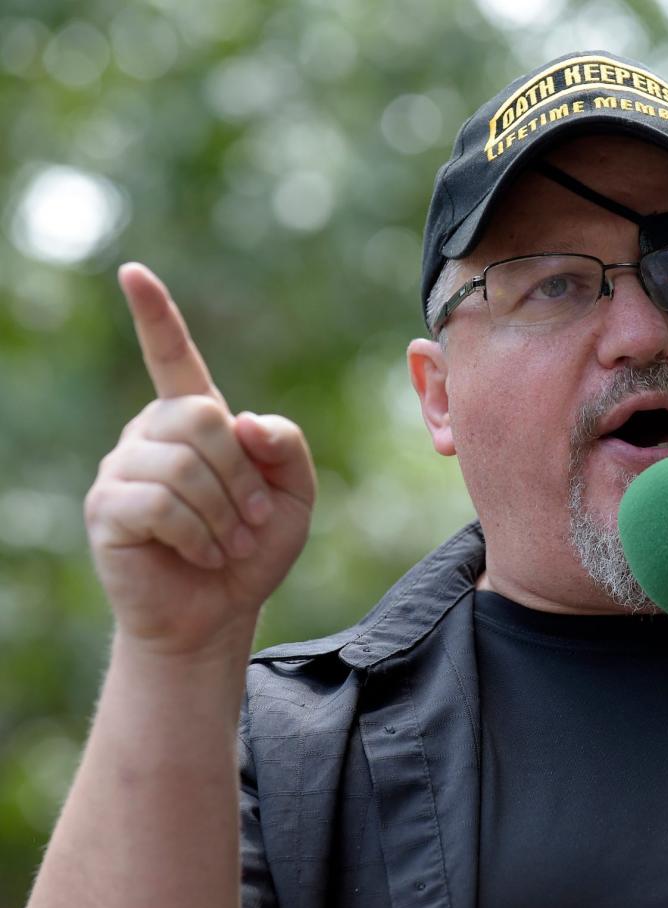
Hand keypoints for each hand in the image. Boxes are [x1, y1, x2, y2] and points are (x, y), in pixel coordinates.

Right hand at [84, 263, 314, 657]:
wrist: (220, 611)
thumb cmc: (254, 549)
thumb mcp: (294, 493)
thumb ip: (285, 445)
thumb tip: (239, 418)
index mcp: (196, 420)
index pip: (172, 357)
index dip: (155, 316)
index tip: (133, 271)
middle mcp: (152, 433)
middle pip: (202, 417)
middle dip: (242, 476)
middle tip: (252, 520)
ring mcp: (123, 468)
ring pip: (182, 464)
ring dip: (224, 513)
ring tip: (229, 545)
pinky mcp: (107, 508)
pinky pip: (159, 503)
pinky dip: (197, 534)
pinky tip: (201, 554)